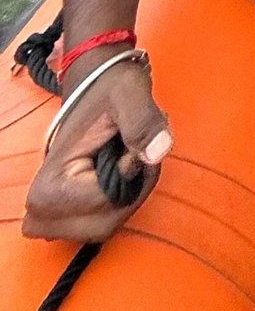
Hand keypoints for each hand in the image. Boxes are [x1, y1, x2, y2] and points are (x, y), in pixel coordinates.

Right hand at [23, 53, 170, 241]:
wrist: (94, 84)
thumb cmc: (110, 88)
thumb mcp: (131, 93)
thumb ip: (144, 122)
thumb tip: (158, 153)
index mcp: (50, 186)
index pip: (107, 202)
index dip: (131, 172)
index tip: (128, 145)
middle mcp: (41, 210)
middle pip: (107, 222)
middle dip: (133, 188)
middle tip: (131, 151)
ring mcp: (51, 218)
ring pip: (108, 225)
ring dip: (129, 194)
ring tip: (124, 159)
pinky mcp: (63, 216)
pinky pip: (105, 222)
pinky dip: (121, 200)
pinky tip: (117, 174)